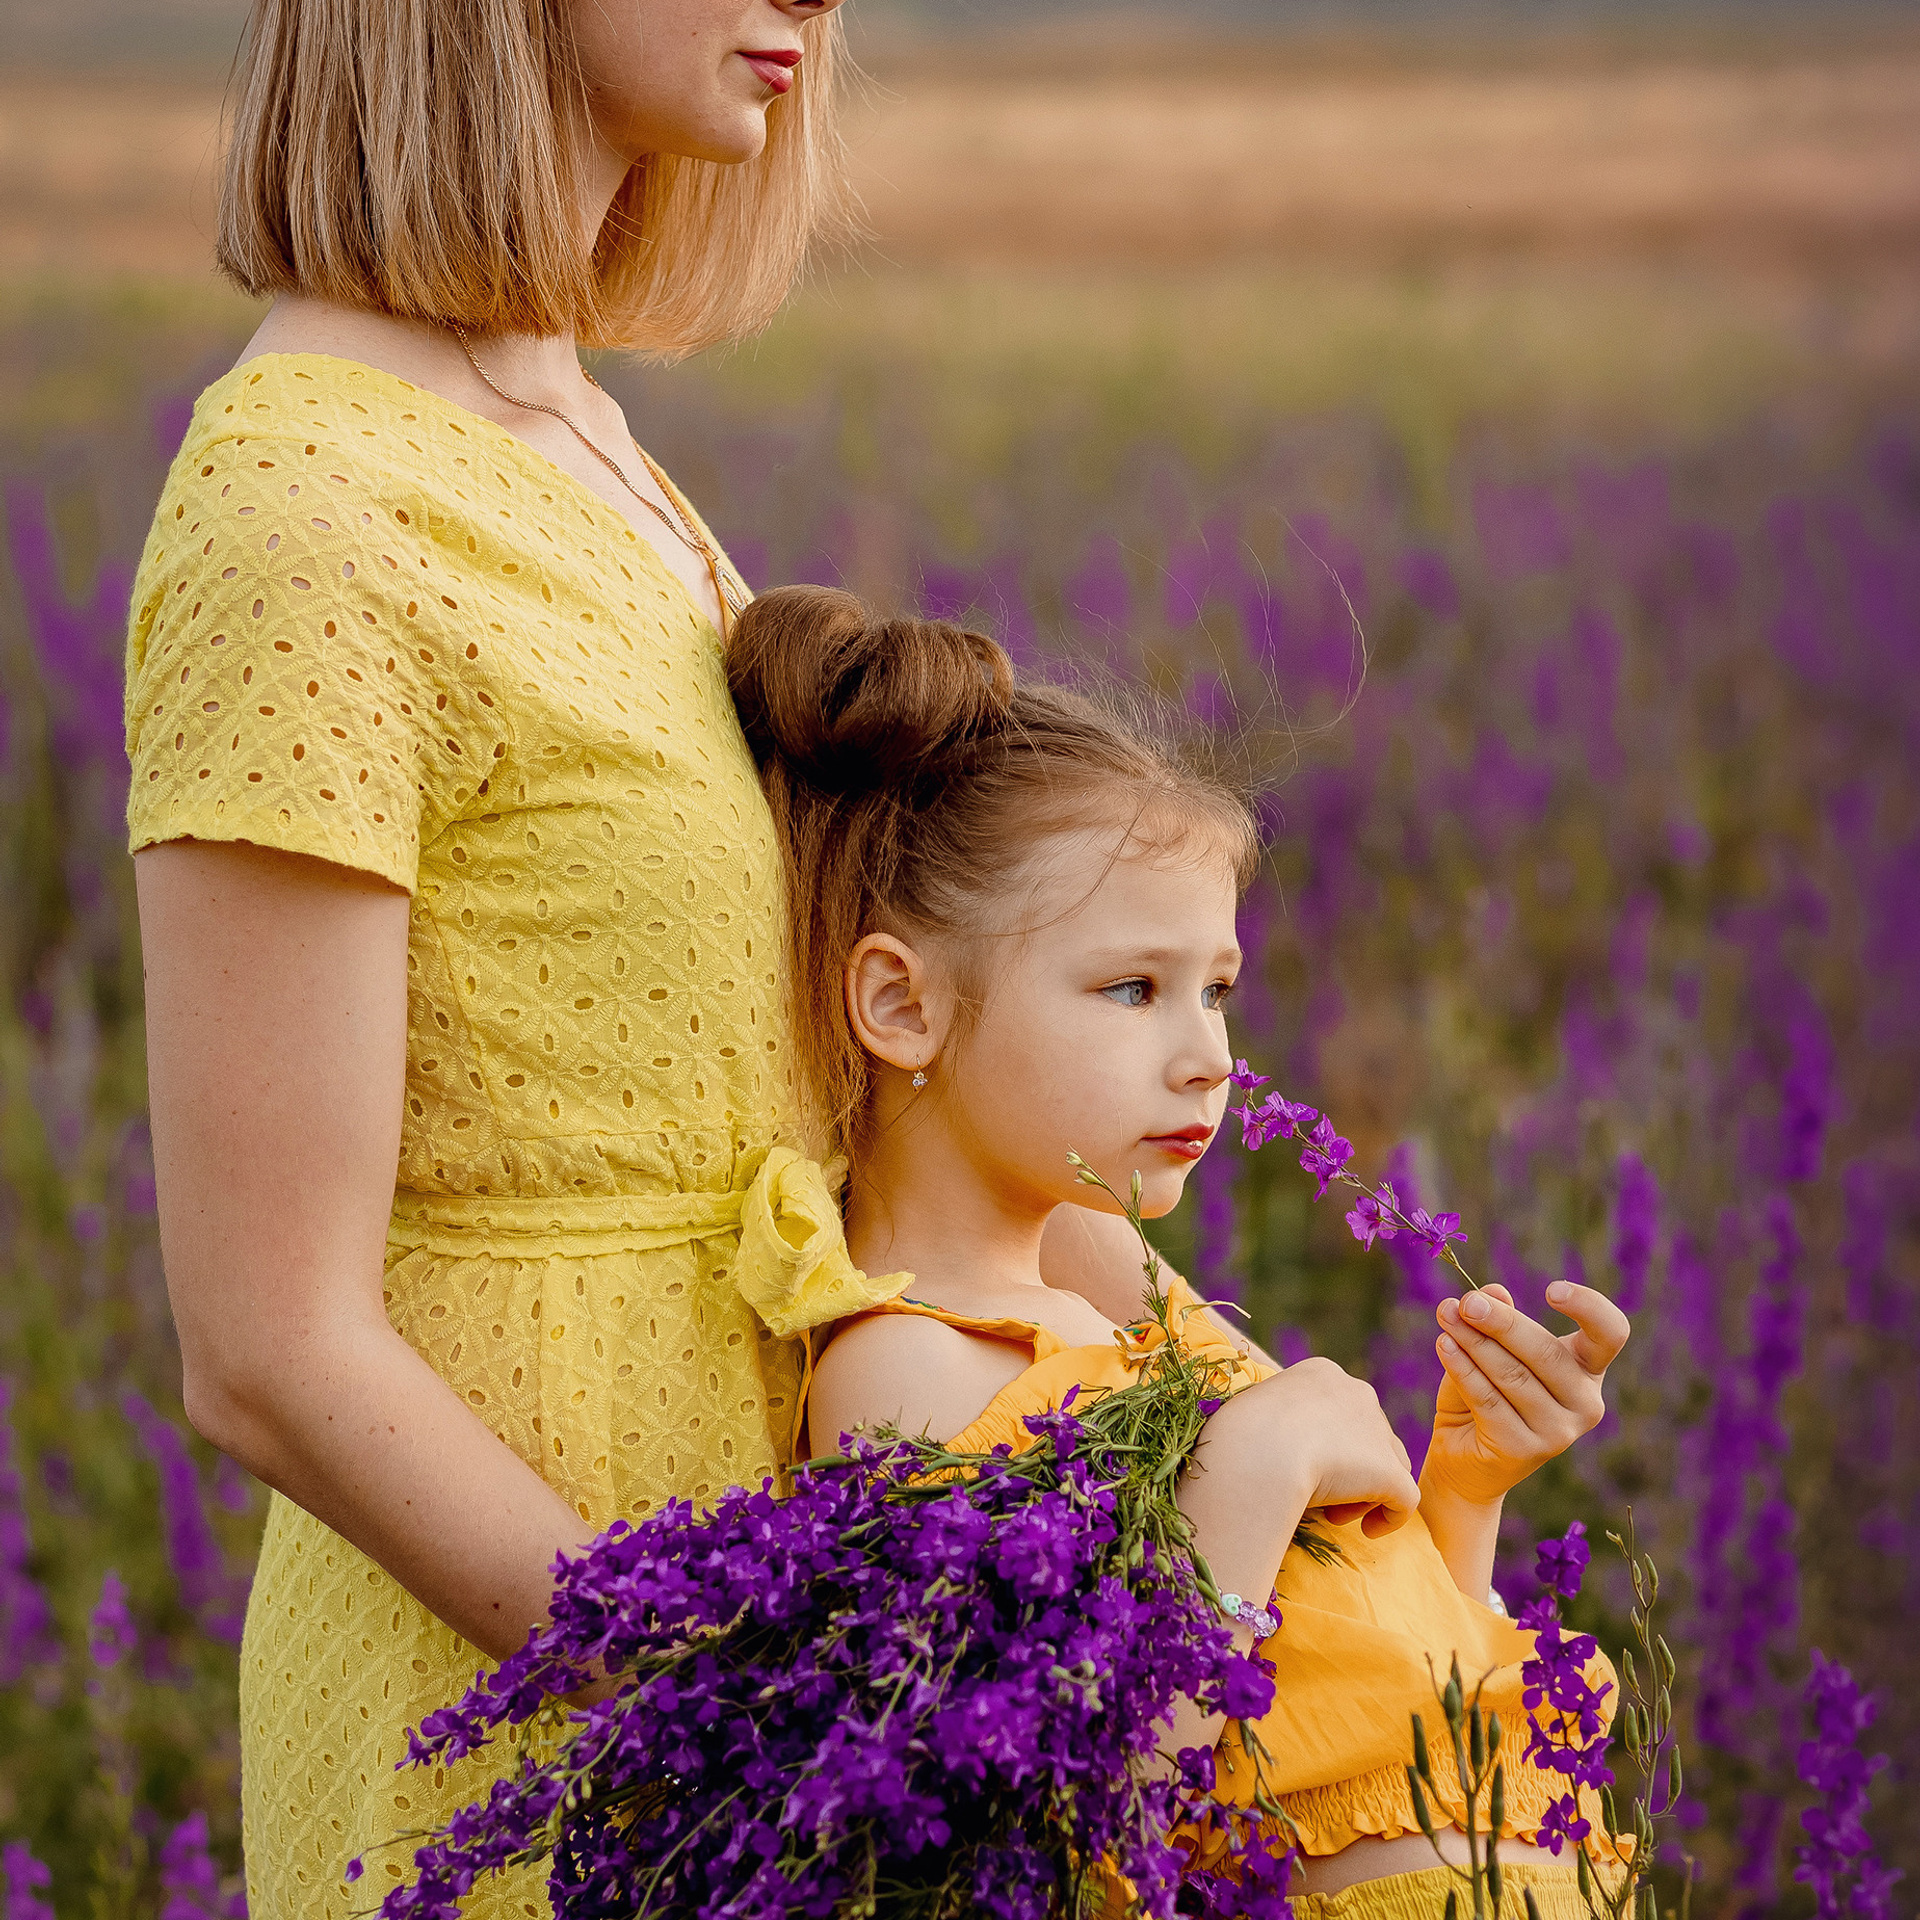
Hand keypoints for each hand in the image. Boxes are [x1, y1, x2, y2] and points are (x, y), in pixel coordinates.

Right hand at [1188, 1360, 1421, 1550]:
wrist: (1254, 1453)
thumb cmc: (1240, 1437)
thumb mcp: (1253, 1416)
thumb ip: (1275, 1424)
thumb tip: (1274, 1447)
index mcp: (1322, 1374)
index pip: (1341, 1412)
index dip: (1329, 1444)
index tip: (1301, 1466)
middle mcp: (1356, 1392)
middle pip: (1369, 1438)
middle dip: (1350, 1469)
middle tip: (1320, 1495)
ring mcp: (1377, 1430)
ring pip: (1389, 1467)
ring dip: (1365, 1493)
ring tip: (1333, 1513)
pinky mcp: (1389, 1471)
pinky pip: (1405, 1500)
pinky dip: (1390, 1518)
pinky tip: (1367, 1531)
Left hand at [1424, 1281, 1630, 1508]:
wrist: (1464, 1461)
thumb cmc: (1484, 1396)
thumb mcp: (1491, 1351)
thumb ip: (1497, 1321)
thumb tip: (1492, 1292)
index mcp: (1587, 1370)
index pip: (1610, 1333)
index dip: (1590, 1307)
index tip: (1553, 1290)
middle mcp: (1584, 1403)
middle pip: (1546, 1352)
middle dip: (1501, 1322)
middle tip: (1466, 1302)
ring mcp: (1558, 1432)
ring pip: (1512, 1374)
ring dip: (1473, 1341)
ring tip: (1446, 1315)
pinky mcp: (1523, 1449)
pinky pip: (1488, 1399)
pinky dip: (1463, 1368)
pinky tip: (1445, 1345)